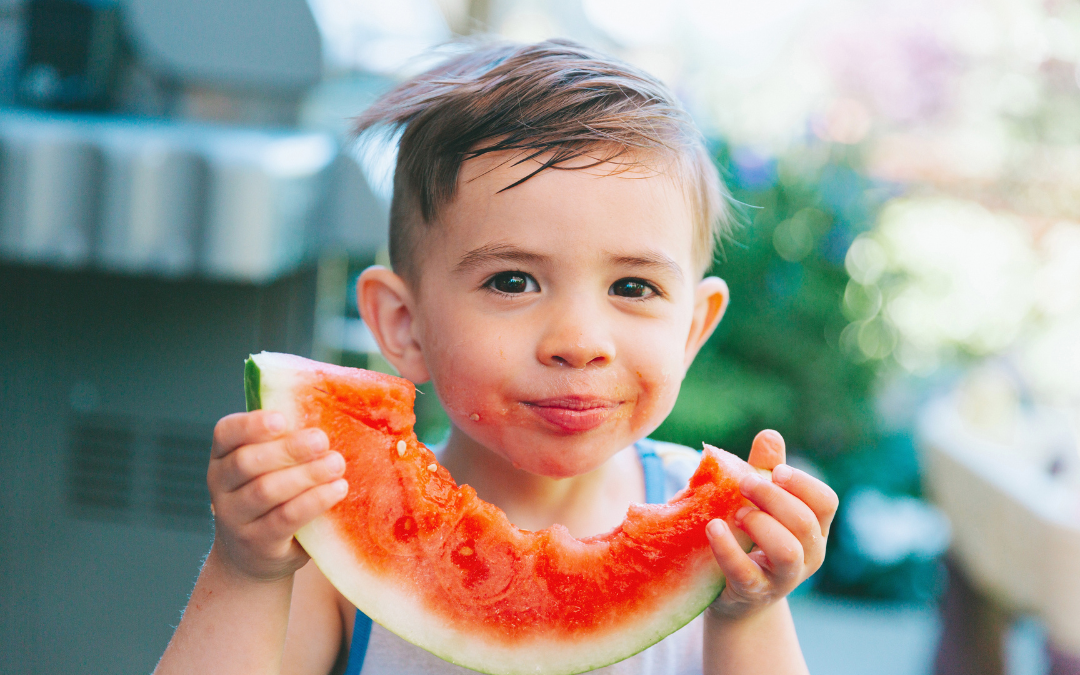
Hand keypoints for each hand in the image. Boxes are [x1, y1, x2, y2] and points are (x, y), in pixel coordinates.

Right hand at [206, 410, 348, 580]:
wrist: (253, 556)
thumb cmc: (270, 498)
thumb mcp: (269, 468)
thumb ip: (285, 444)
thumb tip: (328, 413)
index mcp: (223, 456)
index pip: (226, 433)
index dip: (252, 425)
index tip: (282, 419)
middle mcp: (220, 485)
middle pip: (247, 462)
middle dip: (288, 449)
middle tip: (321, 440)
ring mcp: (234, 517)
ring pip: (266, 490)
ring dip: (306, 475)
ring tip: (336, 464)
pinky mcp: (256, 542)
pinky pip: (285, 519)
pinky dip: (313, 502)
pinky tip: (337, 489)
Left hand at [705, 430, 837, 619]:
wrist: (735, 593)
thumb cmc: (751, 537)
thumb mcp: (760, 502)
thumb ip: (765, 470)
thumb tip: (770, 434)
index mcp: (815, 529)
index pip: (825, 502)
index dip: (802, 483)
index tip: (774, 471)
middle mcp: (808, 555)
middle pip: (804, 522)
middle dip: (772, 496)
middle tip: (743, 483)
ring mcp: (783, 579)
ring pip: (787, 551)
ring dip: (760, 524)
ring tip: (736, 513)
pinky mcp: (753, 592)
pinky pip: (745, 572)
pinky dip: (727, 547)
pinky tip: (712, 528)